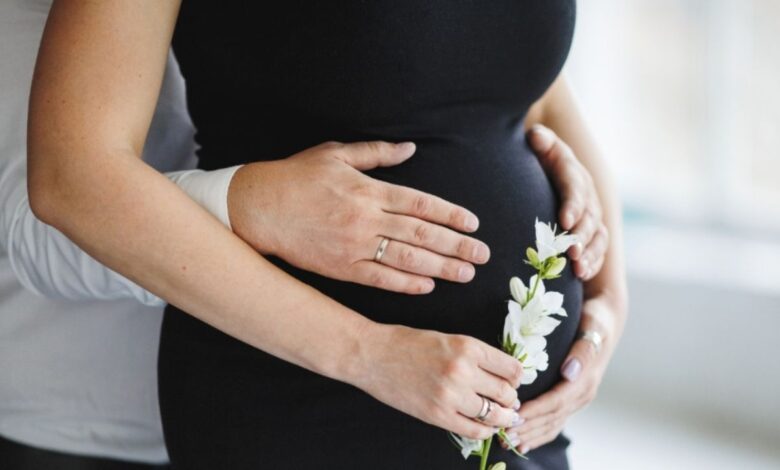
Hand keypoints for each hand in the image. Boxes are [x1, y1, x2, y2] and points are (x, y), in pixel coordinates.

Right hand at [228, 141, 490, 294]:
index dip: (451, 214)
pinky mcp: (341, 267)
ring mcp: (355, 245)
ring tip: (466, 273)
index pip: (421, 203)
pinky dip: (405, 282)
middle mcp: (367, 218)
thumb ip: (377, 153)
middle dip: (456, 245)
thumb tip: (410, 149)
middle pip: (422, 233)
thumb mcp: (336, 154)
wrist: (258, 207)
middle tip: (483, 255)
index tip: (473, 223)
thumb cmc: (296, 177)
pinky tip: (427, 285)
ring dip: (440, 266)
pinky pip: (379, 278)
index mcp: (369, 189)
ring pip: (407, 258)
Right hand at [355, 323, 524, 439]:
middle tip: (510, 402)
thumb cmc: (407, 343)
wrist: (372, 355)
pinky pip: (473, 430)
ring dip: (503, 418)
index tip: (514, 381)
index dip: (517, 377)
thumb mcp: (447, 339)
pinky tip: (486, 428)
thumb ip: (475, 355)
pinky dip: (485, 432)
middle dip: (511, 399)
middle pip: (506, 393)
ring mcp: (451, 395)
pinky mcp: (437, 414)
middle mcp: (463, 370)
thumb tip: (503, 375)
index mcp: (468, 346)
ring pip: (494, 414)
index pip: (512, 368)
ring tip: (504, 418)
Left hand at [500, 294, 622, 452]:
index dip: (535, 410)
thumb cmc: (594, 321)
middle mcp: (582, 394)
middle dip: (528, 427)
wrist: (606, 320)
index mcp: (585, 380)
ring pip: (552, 424)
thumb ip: (582, 351)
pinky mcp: (570, 400)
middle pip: (552, 417)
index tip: (514, 416)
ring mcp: (577, 399)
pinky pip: (554, 422)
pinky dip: (539, 434)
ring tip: (508, 442)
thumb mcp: (592, 329)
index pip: (556, 401)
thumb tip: (570, 372)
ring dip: (530, 435)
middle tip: (503, 435)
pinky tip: (523, 442)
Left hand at [527, 125, 608, 280]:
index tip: (564, 221)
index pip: (576, 188)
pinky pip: (597, 250)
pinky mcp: (589, 233)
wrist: (544, 167)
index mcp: (574, 174)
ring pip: (597, 236)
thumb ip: (539, 140)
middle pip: (590, 218)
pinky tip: (581, 275)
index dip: (573, 205)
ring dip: (589, 254)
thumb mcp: (538, 144)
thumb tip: (537, 137)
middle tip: (571, 253)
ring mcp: (591, 216)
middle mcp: (587, 196)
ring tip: (578, 269)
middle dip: (581, 237)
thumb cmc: (537, 157)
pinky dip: (591, 262)